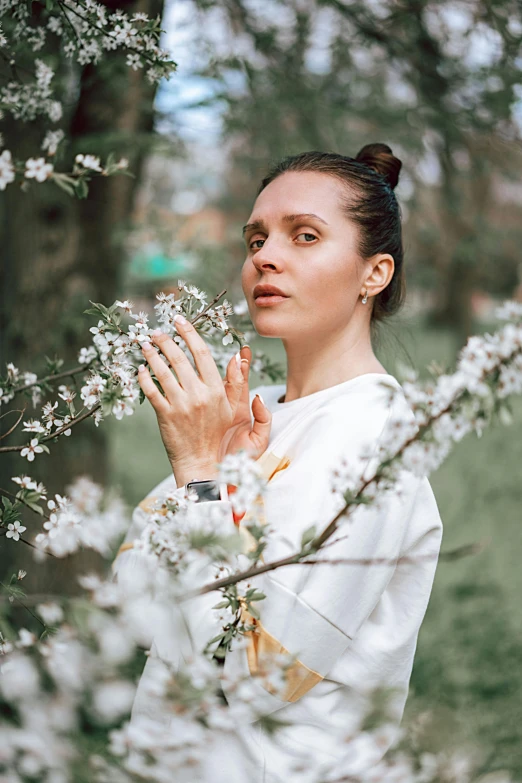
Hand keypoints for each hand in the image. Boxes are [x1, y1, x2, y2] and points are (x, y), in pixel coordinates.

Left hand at [136, 317, 269, 486]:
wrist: (203, 463)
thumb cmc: (219, 437)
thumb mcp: (234, 409)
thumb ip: (237, 382)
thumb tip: (238, 356)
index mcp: (216, 390)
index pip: (201, 353)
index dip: (189, 333)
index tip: (179, 321)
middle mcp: (199, 394)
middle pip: (180, 358)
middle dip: (165, 340)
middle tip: (156, 332)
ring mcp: (181, 405)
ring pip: (163, 371)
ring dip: (151, 354)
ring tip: (144, 345)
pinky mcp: (165, 415)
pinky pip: (151, 391)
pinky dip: (144, 377)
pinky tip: (140, 369)